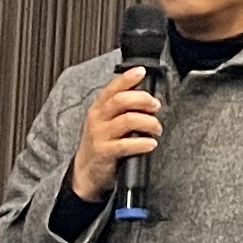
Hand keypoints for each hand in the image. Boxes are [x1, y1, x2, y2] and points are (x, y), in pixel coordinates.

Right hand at [69, 67, 162, 201]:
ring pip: (128, 120)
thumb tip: (148, 97)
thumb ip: (121, 108)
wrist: (85, 171)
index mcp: (99, 107)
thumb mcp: (105, 121)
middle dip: (143, 100)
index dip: (127, 78)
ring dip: (149, 123)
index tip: (141, 71)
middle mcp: (97, 118)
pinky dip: (143, 143)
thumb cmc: (101, 143)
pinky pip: (126, 144)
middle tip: (156, 106)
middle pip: (121, 100)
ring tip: (157, 129)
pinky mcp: (104, 152)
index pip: (112, 88)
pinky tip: (151, 144)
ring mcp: (99, 135)